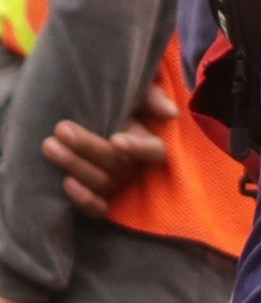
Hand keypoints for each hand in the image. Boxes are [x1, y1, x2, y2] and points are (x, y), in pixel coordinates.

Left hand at [44, 83, 176, 218]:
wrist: (82, 115)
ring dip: (75, 165)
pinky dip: (84, 200)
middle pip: (118, 165)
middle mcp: (136, 168)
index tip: (116, 139)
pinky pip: (97, 209)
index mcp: (149, 144)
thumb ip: (151, 97)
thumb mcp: (133, 93)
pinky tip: (65, 183)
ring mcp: (117, 185)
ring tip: (49, 145)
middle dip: (88, 147)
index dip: (136, 148)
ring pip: (102, 183)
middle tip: (61, 129)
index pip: (153, 151)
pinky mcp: (99, 198)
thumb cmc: (113, 102)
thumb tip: (171, 113)